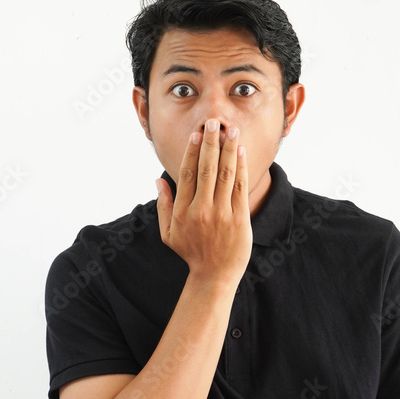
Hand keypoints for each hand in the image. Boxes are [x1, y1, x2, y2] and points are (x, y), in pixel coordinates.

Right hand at [156, 118, 251, 285]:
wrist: (215, 276)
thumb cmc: (191, 253)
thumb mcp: (168, 234)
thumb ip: (163, 206)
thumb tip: (158, 181)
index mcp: (182, 212)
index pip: (188, 175)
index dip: (192, 152)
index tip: (196, 134)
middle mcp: (201, 211)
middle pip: (206, 169)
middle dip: (210, 143)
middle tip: (213, 122)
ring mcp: (221, 215)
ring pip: (225, 175)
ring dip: (228, 150)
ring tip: (230, 130)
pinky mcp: (239, 219)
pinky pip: (239, 187)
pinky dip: (241, 168)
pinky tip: (241, 152)